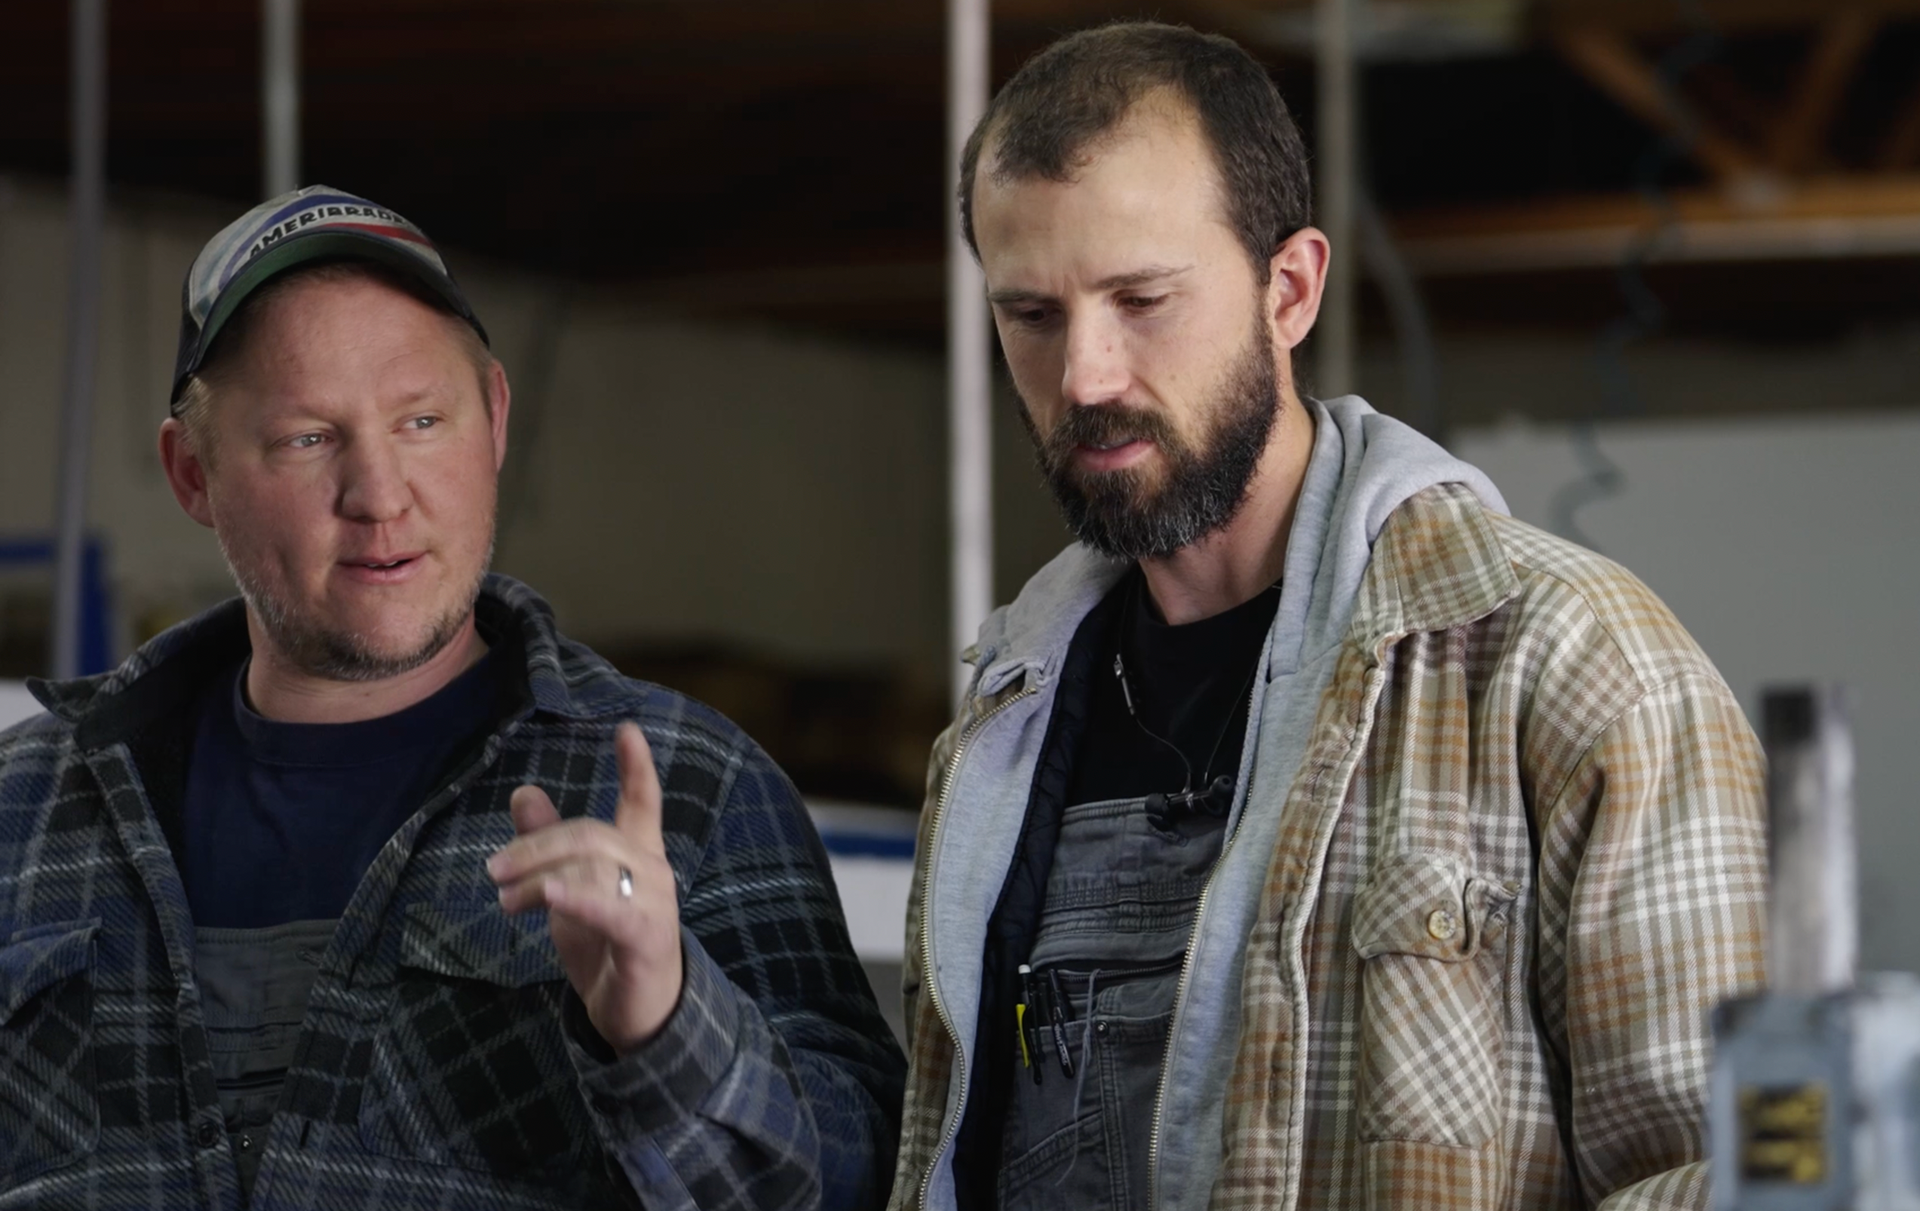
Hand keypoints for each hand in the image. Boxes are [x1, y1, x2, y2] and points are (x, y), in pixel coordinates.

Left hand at [487, 721, 682, 1051]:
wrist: (642, 1015)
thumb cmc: (606, 946)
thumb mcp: (569, 890)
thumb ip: (549, 844)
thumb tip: (523, 792)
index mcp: (638, 855)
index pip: (642, 802)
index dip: (637, 766)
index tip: (628, 728)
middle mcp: (652, 871)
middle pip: (590, 835)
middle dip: (536, 846)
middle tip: (493, 871)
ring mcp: (653, 903)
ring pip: (591, 867)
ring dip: (539, 879)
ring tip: (505, 902)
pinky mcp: (645, 937)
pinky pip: (610, 910)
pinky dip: (577, 899)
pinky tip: (550, 893)